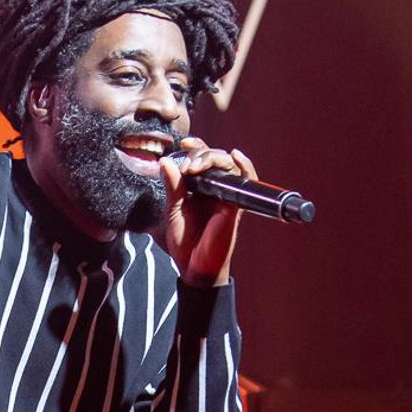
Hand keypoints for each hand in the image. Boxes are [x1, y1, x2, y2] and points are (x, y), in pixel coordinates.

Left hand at [158, 138, 257, 287]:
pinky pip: (246, 183)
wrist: (194, 267)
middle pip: (215, 158)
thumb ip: (173, 187)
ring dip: (213, 159)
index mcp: (200, 188)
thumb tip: (165, 162)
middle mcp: (215, 189)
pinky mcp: (235, 206)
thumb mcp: (174, 211)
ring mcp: (227, 196)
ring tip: (196, 166)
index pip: (202, 160)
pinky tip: (235, 156)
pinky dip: (244, 167)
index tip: (184, 144)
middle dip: (201, 155)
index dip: (197, 148)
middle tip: (187, 166)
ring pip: (228, 166)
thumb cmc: (185, 242)